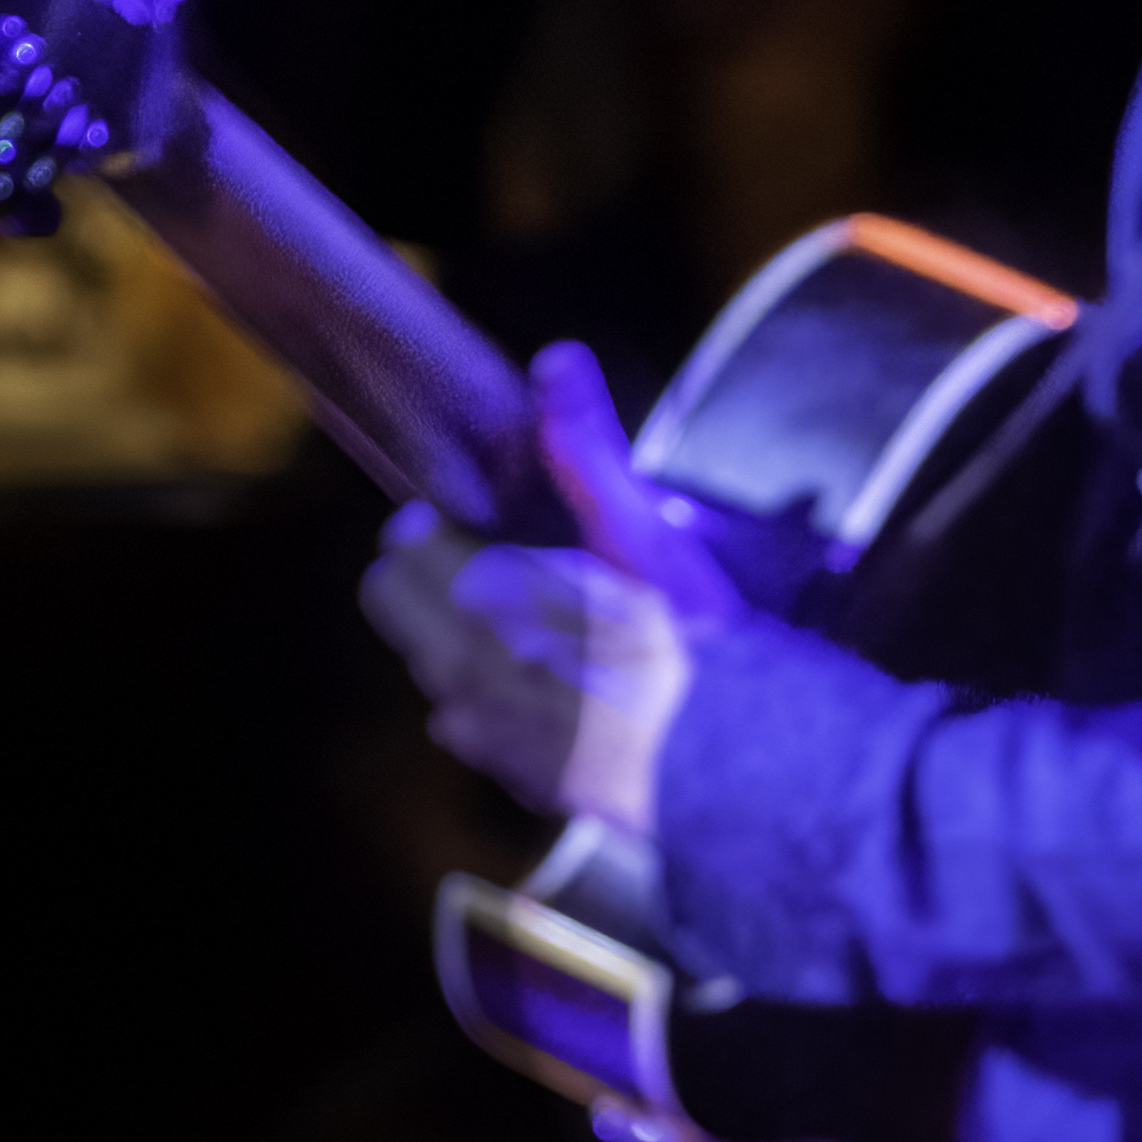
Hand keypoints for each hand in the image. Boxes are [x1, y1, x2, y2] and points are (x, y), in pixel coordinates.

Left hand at [356, 338, 726, 836]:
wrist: (744, 764)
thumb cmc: (694, 641)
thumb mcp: (643, 534)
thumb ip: (584, 451)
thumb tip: (554, 359)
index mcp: (479, 601)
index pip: (402, 545)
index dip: (444, 525)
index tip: (491, 523)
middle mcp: (461, 674)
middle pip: (398, 607)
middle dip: (439, 582)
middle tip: (515, 572)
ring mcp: (485, 736)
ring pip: (437, 670)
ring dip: (469, 645)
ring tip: (554, 634)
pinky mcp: (519, 781)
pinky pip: (479, 731)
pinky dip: (505, 706)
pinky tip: (572, 696)